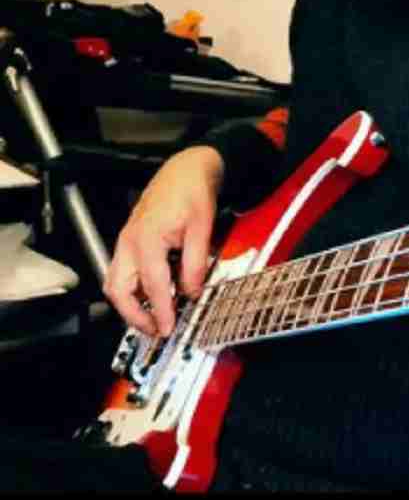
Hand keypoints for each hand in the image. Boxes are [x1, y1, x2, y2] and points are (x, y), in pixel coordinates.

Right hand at [103, 145, 224, 336]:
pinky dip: (132, 289)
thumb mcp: (203, 228)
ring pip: (115, 283)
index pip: (153, 285)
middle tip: (156, 329)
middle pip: (118, 290)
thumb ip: (196, 263)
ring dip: (130, 305)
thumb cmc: (191, 192)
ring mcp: (125, 242)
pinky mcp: (129, 241)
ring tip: (154, 318)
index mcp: (146, 239)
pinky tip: (152, 296)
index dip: (161, 311)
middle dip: (133, 315)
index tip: (168, 328)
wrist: (185, 170)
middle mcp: (129, 242)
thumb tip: (192, 292)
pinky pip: (122, 272)